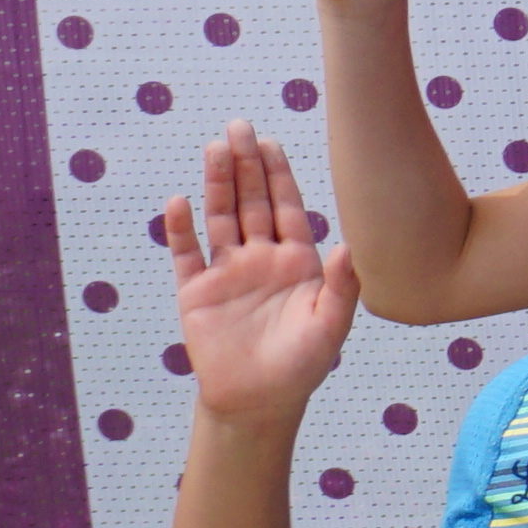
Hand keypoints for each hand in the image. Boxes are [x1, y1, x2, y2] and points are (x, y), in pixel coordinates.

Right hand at [164, 122, 361, 423]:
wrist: (259, 401)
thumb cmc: (303, 364)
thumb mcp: (332, 325)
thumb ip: (341, 286)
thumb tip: (348, 246)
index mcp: (298, 261)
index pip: (286, 207)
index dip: (278, 175)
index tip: (270, 142)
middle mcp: (261, 258)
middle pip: (251, 202)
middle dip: (246, 165)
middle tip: (238, 126)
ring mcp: (227, 271)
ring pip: (220, 217)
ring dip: (217, 184)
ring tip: (214, 148)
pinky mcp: (196, 291)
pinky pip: (186, 253)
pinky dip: (180, 228)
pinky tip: (179, 201)